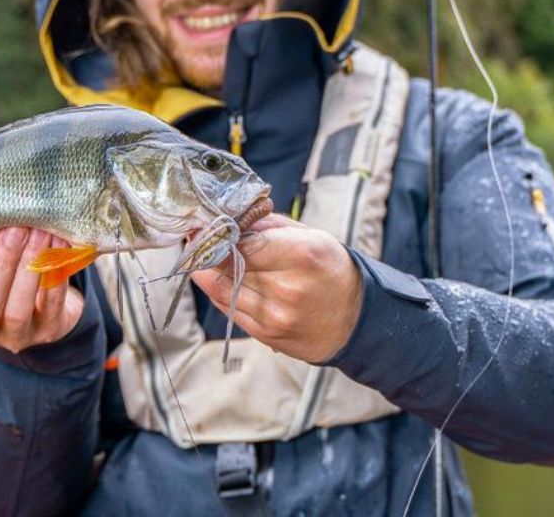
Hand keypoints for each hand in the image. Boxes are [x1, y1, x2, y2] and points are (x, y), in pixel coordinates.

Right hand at [0, 227, 83, 353]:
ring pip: (16, 311)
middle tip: (15, 231)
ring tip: (39, 233)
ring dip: (28, 267)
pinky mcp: (49, 331)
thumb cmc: (6, 272)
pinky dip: (55, 274)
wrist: (47, 304)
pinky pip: (52, 306)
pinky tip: (59, 245)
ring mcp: (17, 335)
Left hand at [191, 213, 362, 363]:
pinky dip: (219, 291)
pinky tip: (217, 277)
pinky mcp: (267, 335)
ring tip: (201, 254)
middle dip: (208, 249)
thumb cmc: (332, 270)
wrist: (356, 319)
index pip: (242, 243)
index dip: (217, 234)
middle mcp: (287, 288)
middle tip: (197, 236)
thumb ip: (269, 225)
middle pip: (228, 266)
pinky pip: (229, 310)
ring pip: (221, 289)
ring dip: (206, 270)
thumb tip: (230, 217)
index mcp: (301, 255)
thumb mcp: (311, 235)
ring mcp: (276, 316)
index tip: (204, 225)